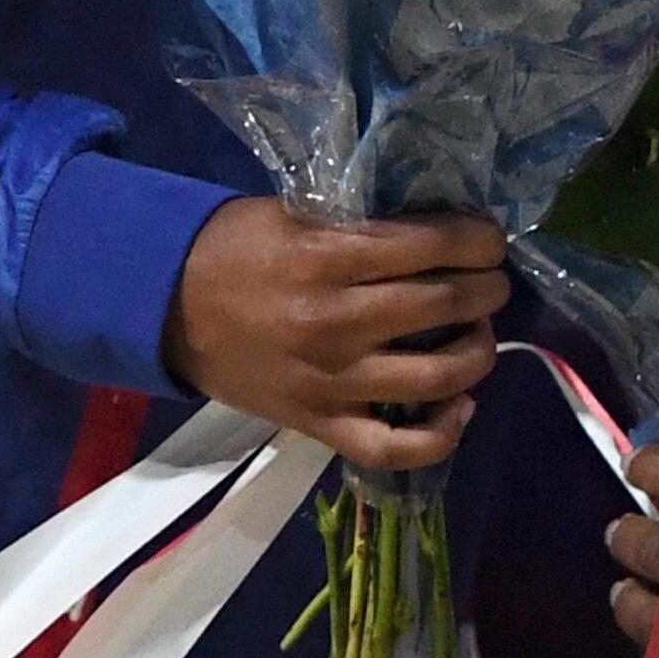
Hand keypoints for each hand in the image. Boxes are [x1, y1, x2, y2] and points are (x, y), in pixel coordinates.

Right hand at [162, 198, 508, 470]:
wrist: (165, 308)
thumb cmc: (235, 248)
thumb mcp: (297, 209)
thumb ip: (362, 220)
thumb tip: (437, 221)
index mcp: (328, 258)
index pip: (432, 246)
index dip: (479, 241)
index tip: (491, 238)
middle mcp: (336, 322)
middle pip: (444, 306)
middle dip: (487, 288)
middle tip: (493, 279)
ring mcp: (330, 381)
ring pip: (435, 377)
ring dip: (477, 352)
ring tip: (479, 332)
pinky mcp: (318, 425)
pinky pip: (392, 448)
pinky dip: (440, 435)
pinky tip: (459, 406)